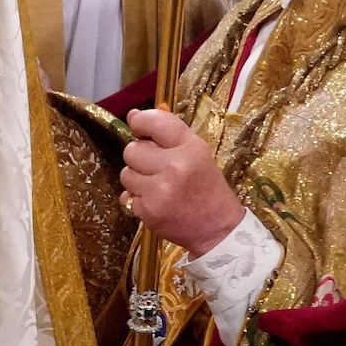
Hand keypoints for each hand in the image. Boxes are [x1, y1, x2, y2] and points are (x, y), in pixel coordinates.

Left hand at [119, 108, 243, 257]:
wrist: (218, 230)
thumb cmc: (206, 186)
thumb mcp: (196, 152)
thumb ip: (166, 131)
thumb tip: (132, 115)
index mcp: (190, 147)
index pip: (153, 121)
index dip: (140, 122)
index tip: (141, 130)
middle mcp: (174, 166)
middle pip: (132, 150)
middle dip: (139, 157)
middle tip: (155, 166)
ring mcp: (160, 190)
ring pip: (126, 174)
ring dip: (137, 179)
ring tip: (157, 186)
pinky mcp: (149, 212)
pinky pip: (128, 197)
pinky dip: (138, 200)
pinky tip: (156, 202)